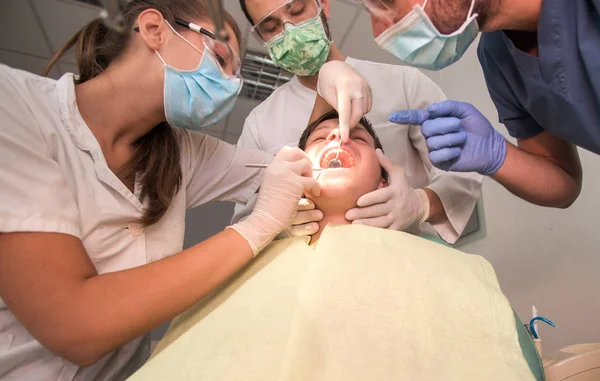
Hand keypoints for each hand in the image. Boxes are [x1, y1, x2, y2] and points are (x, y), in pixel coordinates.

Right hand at [229, 147, 320, 254]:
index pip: (286, 151)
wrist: (265, 219)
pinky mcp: (296, 184)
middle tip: (309, 173)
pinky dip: (316, 187)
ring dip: (311, 174)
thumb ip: (281, 176)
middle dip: (306, 160)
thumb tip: (296, 172)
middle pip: (297, 152)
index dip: (297, 156)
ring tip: (310, 186)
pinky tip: (315, 194)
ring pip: (306, 164)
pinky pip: (313, 181)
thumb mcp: (272, 185)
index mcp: (271, 167)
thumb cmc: (269, 208)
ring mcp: (287, 173)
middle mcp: (278, 167)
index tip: (302, 167)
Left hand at [317, 61, 371, 142]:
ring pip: (364, 111)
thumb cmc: (328, 81)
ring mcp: (365, 87)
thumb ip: (337, 109)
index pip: (346, 112)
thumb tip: (343, 126)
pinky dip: (361, 110)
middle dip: (351, 124)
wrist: (335, 66)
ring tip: (346, 112)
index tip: (344, 139)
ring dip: (356, 116)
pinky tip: (353, 106)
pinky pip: (368, 106)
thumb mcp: (328, 95)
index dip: (345, 127)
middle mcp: (358, 87)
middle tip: (343, 131)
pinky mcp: (369, 89)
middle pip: (358, 113)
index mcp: (345, 88)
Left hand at [345, 149, 429, 230]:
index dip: (370, 199)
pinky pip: (384, 231)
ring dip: (365, 224)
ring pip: (380, 223)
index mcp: (394, 192)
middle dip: (362, 213)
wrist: (419, 206)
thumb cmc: (404, 187)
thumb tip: (376, 150)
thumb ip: (386, 163)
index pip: (381, 196)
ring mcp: (396, 218)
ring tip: (352, 224)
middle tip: (348, 214)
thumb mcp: (398, 174)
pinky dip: (374, 233)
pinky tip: (362, 233)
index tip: (358, 201)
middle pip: (377, 210)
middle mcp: (396, 206)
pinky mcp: (397, 228)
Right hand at [389, 100, 506, 174]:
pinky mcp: (439, 161)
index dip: (405, 117)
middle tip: (458, 126)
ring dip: (451, 138)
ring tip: (462, 139)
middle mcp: (431, 135)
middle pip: (427, 128)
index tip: (393, 117)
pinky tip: (458, 152)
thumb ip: (448, 106)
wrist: (489, 147)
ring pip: (432, 142)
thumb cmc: (477, 128)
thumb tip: (431, 109)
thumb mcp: (465, 110)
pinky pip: (437, 155)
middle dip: (444, 125)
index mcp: (436, 121)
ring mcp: (434, 148)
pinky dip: (449, 152)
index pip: (417, 118)